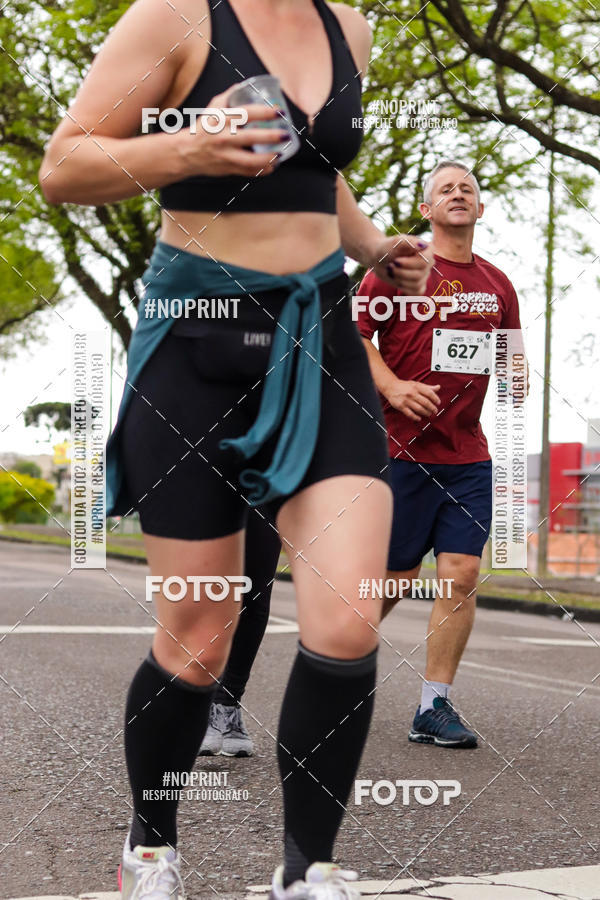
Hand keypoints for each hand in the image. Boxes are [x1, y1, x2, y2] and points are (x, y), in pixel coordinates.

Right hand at [177, 85, 291, 177]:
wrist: (187, 152)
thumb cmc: (203, 128)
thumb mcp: (212, 109)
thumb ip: (228, 97)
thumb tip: (244, 86)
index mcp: (221, 120)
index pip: (246, 113)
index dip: (264, 112)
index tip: (278, 111)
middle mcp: (224, 138)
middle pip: (251, 137)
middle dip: (271, 136)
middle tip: (285, 134)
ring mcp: (226, 155)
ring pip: (251, 160)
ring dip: (269, 158)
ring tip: (281, 154)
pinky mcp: (228, 169)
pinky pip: (248, 172)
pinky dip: (262, 170)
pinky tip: (272, 165)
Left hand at [370, 235, 433, 294]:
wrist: (380, 259)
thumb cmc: (388, 248)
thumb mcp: (396, 242)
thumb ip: (408, 242)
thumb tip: (421, 245)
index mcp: (428, 249)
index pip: (425, 261)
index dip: (409, 263)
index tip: (396, 261)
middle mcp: (429, 262)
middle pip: (420, 273)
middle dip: (401, 272)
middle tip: (390, 266)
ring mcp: (425, 274)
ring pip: (417, 284)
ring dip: (400, 279)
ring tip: (392, 271)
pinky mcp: (419, 285)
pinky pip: (416, 292)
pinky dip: (404, 288)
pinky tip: (397, 280)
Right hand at [386, 379, 440, 421]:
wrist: (391, 387)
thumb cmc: (405, 386)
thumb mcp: (416, 384)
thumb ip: (428, 387)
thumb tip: (438, 387)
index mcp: (417, 387)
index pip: (429, 393)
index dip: (435, 399)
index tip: (438, 403)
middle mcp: (412, 393)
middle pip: (425, 402)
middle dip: (432, 408)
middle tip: (435, 411)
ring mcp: (406, 400)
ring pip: (419, 409)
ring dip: (426, 413)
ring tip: (429, 414)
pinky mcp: (401, 406)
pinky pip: (410, 414)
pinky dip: (415, 417)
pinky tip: (419, 418)